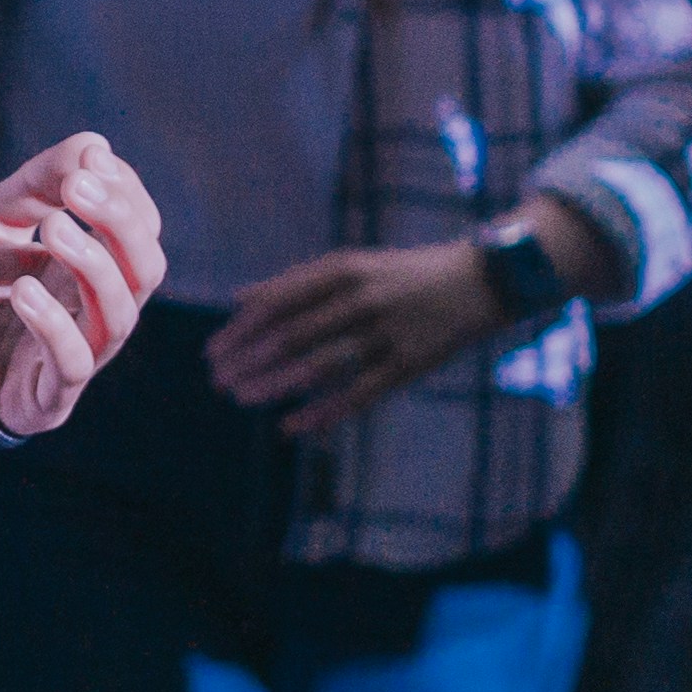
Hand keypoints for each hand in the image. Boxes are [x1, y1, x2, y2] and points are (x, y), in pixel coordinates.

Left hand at [0, 130, 166, 435]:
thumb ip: (38, 183)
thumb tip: (95, 144)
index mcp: (95, 268)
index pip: (141, 229)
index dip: (126, 194)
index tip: (93, 161)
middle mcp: (97, 311)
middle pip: (146, 270)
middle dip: (120, 223)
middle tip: (78, 186)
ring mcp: (79, 356)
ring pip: (119, 316)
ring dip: (93, 266)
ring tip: (53, 228)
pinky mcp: (49, 398)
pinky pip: (72, 365)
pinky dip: (54, 325)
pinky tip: (23, 290)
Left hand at [203, 242, 510, 436]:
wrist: (479, 281)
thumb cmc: (401, 275)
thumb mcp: (350, 265)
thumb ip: (294, 282)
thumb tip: (238, 298)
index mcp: (342, 270)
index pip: (276, 302)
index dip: (240, 330)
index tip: (212, 352)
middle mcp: (361, 298)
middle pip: (291, 334)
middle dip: (249, 360)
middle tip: (218, 381)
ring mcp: (386, 332)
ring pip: (319, 365)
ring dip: (275, 384)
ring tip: (241, 398)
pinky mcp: (409, 364)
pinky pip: (358, 394)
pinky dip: (322, 412)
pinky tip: (291, 426)